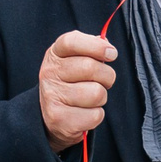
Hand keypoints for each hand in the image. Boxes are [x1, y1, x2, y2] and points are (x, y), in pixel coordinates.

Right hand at [39, 30, 118, 151]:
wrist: (50, 116)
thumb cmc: (70, 84)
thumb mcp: (74, 60)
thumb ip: (91, 49)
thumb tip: (107, 47)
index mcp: (55, 55)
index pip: (71, 42)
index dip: (95, 46)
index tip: (111, 53)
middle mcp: (49, 73)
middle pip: (90, 67)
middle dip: (107, 76)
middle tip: (103, 81)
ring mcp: (51, 97)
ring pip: (96, 93)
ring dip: (101, 98)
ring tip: (90, 99)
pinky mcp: (59, 119)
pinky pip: (95, 115)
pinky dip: (96, 115)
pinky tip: (85, 113)